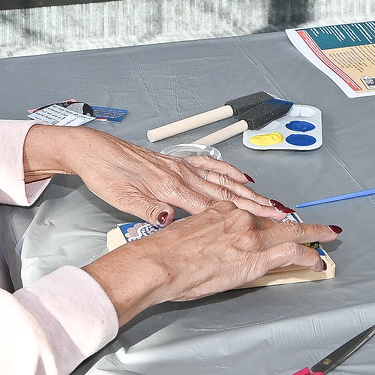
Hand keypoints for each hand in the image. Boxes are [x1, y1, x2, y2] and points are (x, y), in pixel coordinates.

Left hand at [24, 126, 284, 223]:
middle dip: (255, 206)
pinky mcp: (174, 161)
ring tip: (269, 201)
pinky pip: (208, 166)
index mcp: (170, 188)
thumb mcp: (122, 198)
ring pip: (221, 181)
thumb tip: (170, 219)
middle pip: (225, 194)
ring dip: (247, 193)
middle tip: (281, 214)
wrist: (93, 151)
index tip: (266, 223)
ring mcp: (180, 166)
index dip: (243, 216)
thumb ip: (148, 209)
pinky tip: (239, 178)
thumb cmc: (107, 176)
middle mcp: (181, 175)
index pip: (214, 207)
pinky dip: (227, 172)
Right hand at [82, 202, 340, 324]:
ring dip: (314, 236)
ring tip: (329, 238)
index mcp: (221, 211)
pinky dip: (308, 257)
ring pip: (293, 231)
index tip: (281, 222)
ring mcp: (250, 237)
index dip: (272, 220)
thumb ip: (206, 235)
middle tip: (324, 227)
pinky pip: (291, 253)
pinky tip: (317, 263)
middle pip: (280, 219)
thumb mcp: (187, 235)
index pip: (254, 215)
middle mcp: (239, 219)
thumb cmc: (163, 255)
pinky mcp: (257, 256)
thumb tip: (212, 247)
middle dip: (305, 224)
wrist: (159, 264)